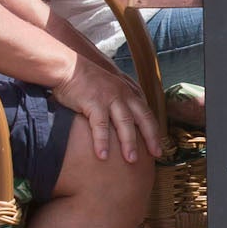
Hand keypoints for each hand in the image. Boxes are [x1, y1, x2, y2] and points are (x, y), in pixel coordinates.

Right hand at [55, 50, 160, 166]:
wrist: (68, 68)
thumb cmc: (85, 81)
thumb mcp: (108, 89)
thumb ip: (118, 103)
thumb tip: (122, 123)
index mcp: (127, 93)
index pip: (146, 113)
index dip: (154, 130)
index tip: (158, 147)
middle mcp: (122, 95)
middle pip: (142, 118)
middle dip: (150, 138)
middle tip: (155, 155)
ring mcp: (109, 98)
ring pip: (124, 123)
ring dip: (129, 143)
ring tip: (131, 160)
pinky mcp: (94, 103)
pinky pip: (100, 126)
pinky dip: (102, 142)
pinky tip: (103, 155)